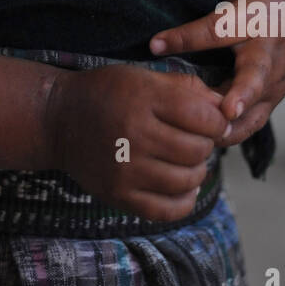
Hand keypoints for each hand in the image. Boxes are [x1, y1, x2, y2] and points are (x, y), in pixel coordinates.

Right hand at [46, 64, 230, 220]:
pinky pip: (169, 209)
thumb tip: (226, 109)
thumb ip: (186, 88)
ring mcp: (126, 169)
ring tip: (186, 160)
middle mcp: (134, 134)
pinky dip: (185, 199)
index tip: (212, 121)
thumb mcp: (143, 76)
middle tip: (195, 139)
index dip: (217, 121)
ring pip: (188, 180)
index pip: (203, 117)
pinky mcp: (119, 195)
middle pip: (198, 150)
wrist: (58, 120)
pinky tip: (181, 185)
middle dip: (205, 145)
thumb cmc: (107, 93)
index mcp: (143, 98)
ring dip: (196, 171)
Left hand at [148, 0, 284, 144]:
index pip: (219, 29)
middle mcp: (271, 54)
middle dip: (240, 94)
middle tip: (224, 111)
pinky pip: (252, 124)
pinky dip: (231, 135)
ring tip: (197, 137)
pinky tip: (203, 141)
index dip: (186, 37)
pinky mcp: (274, 100)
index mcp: (259, 18)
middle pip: (254, 77)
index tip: (154, 44)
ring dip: (229, 124)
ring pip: (254, 109)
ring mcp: (277, 81)